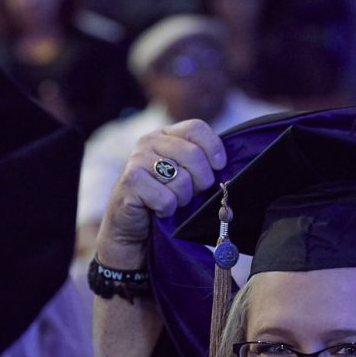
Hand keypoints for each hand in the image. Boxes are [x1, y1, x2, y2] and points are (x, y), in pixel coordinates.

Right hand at [94, 120, 225, 268]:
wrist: (131, 228)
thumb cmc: (162, 200)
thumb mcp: (184, 175)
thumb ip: (200, 163)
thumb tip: (224, 166)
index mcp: (165, 135)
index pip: (196, 128)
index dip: (213, 147)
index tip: (219, 167)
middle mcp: (149, 141)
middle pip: (193, 154)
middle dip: (202, 181)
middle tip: (193, 194)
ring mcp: (137, 159)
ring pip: (182, 178)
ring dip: (183, 198)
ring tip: (172, 202)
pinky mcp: (130, 181)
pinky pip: (167, 198)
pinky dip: (167, 210)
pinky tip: (158, 210)